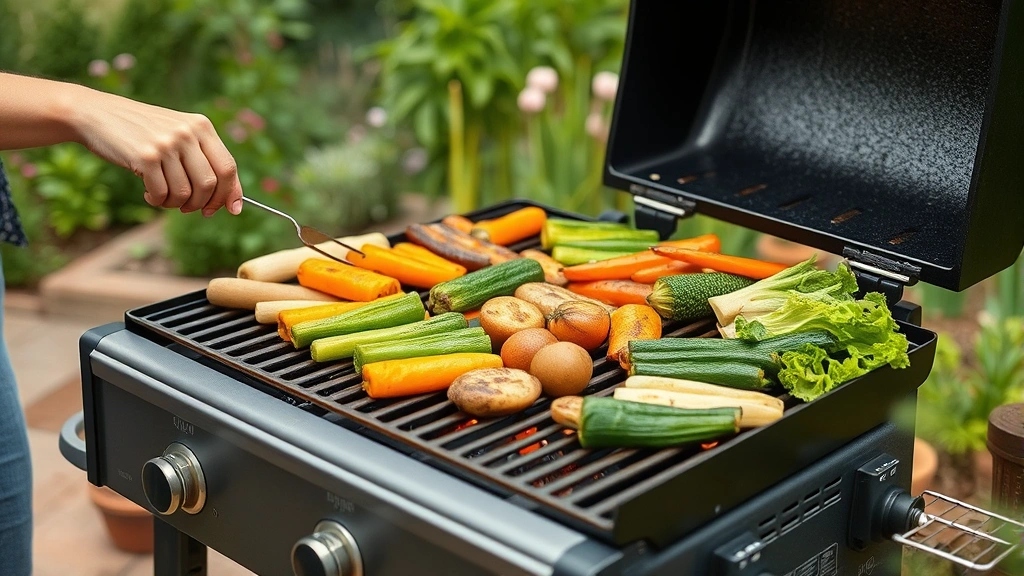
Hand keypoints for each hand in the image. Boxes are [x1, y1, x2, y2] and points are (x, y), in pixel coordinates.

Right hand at [71, 89, 242, 215]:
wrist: (96, 114)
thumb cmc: (142, 131)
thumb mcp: (177, 133)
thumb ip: (202, 159)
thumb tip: (229, 201)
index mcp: (201, 126)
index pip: (228, 167)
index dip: (231, 193)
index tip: (232, 210)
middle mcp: (187, 133)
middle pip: (210, 184)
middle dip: (203, 204)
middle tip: (190, 208)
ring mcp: (166, 144)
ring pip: (186, 193)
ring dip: (176, 204)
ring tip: (164, 198)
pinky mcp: (145, 157)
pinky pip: (162, 194)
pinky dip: (158, 201)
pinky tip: (149, 194)